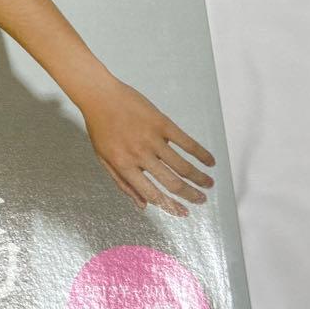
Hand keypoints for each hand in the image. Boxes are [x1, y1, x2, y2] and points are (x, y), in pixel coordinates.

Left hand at [79, 79, 215, 216]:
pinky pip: (186, 142)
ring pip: (182, 165)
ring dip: (199, 177)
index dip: (171, 206)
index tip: (183, 212)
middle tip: (201, 200)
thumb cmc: (100, 128)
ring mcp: (152, 138)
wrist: (100, 96)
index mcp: (124, 165)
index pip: (153, 193)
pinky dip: (201, 153)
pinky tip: (210, 161)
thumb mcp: (104, 158)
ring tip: (209, 184)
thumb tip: (143, 205)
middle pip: (172, 182)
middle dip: (190, 195)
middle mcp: (140, 154)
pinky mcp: (162, 123)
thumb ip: (123, 183)